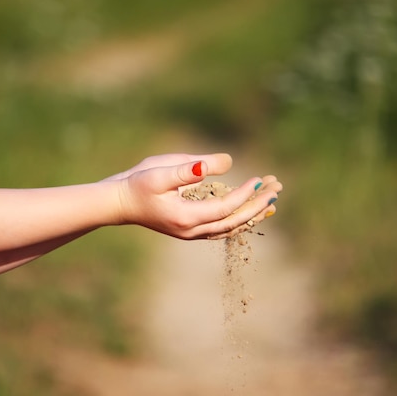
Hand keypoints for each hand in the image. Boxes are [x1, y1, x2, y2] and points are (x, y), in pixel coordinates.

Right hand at [111, 153, 281, 239]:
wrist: (119, 202)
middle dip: (257, 205)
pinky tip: (251, 208)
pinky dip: (240, 218)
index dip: (244, 195)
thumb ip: (192, 168)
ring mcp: (192, 232)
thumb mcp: (160, 171)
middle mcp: (192, 230)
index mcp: (186, 217)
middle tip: (277, 188)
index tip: (259, 180)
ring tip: (272, 198)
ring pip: (231, 227)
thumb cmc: (137, 183)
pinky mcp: (191, 228)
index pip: (225, 208)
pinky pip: (223, 227)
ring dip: (252, 212)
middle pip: (234, 222)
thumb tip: (225, 163)